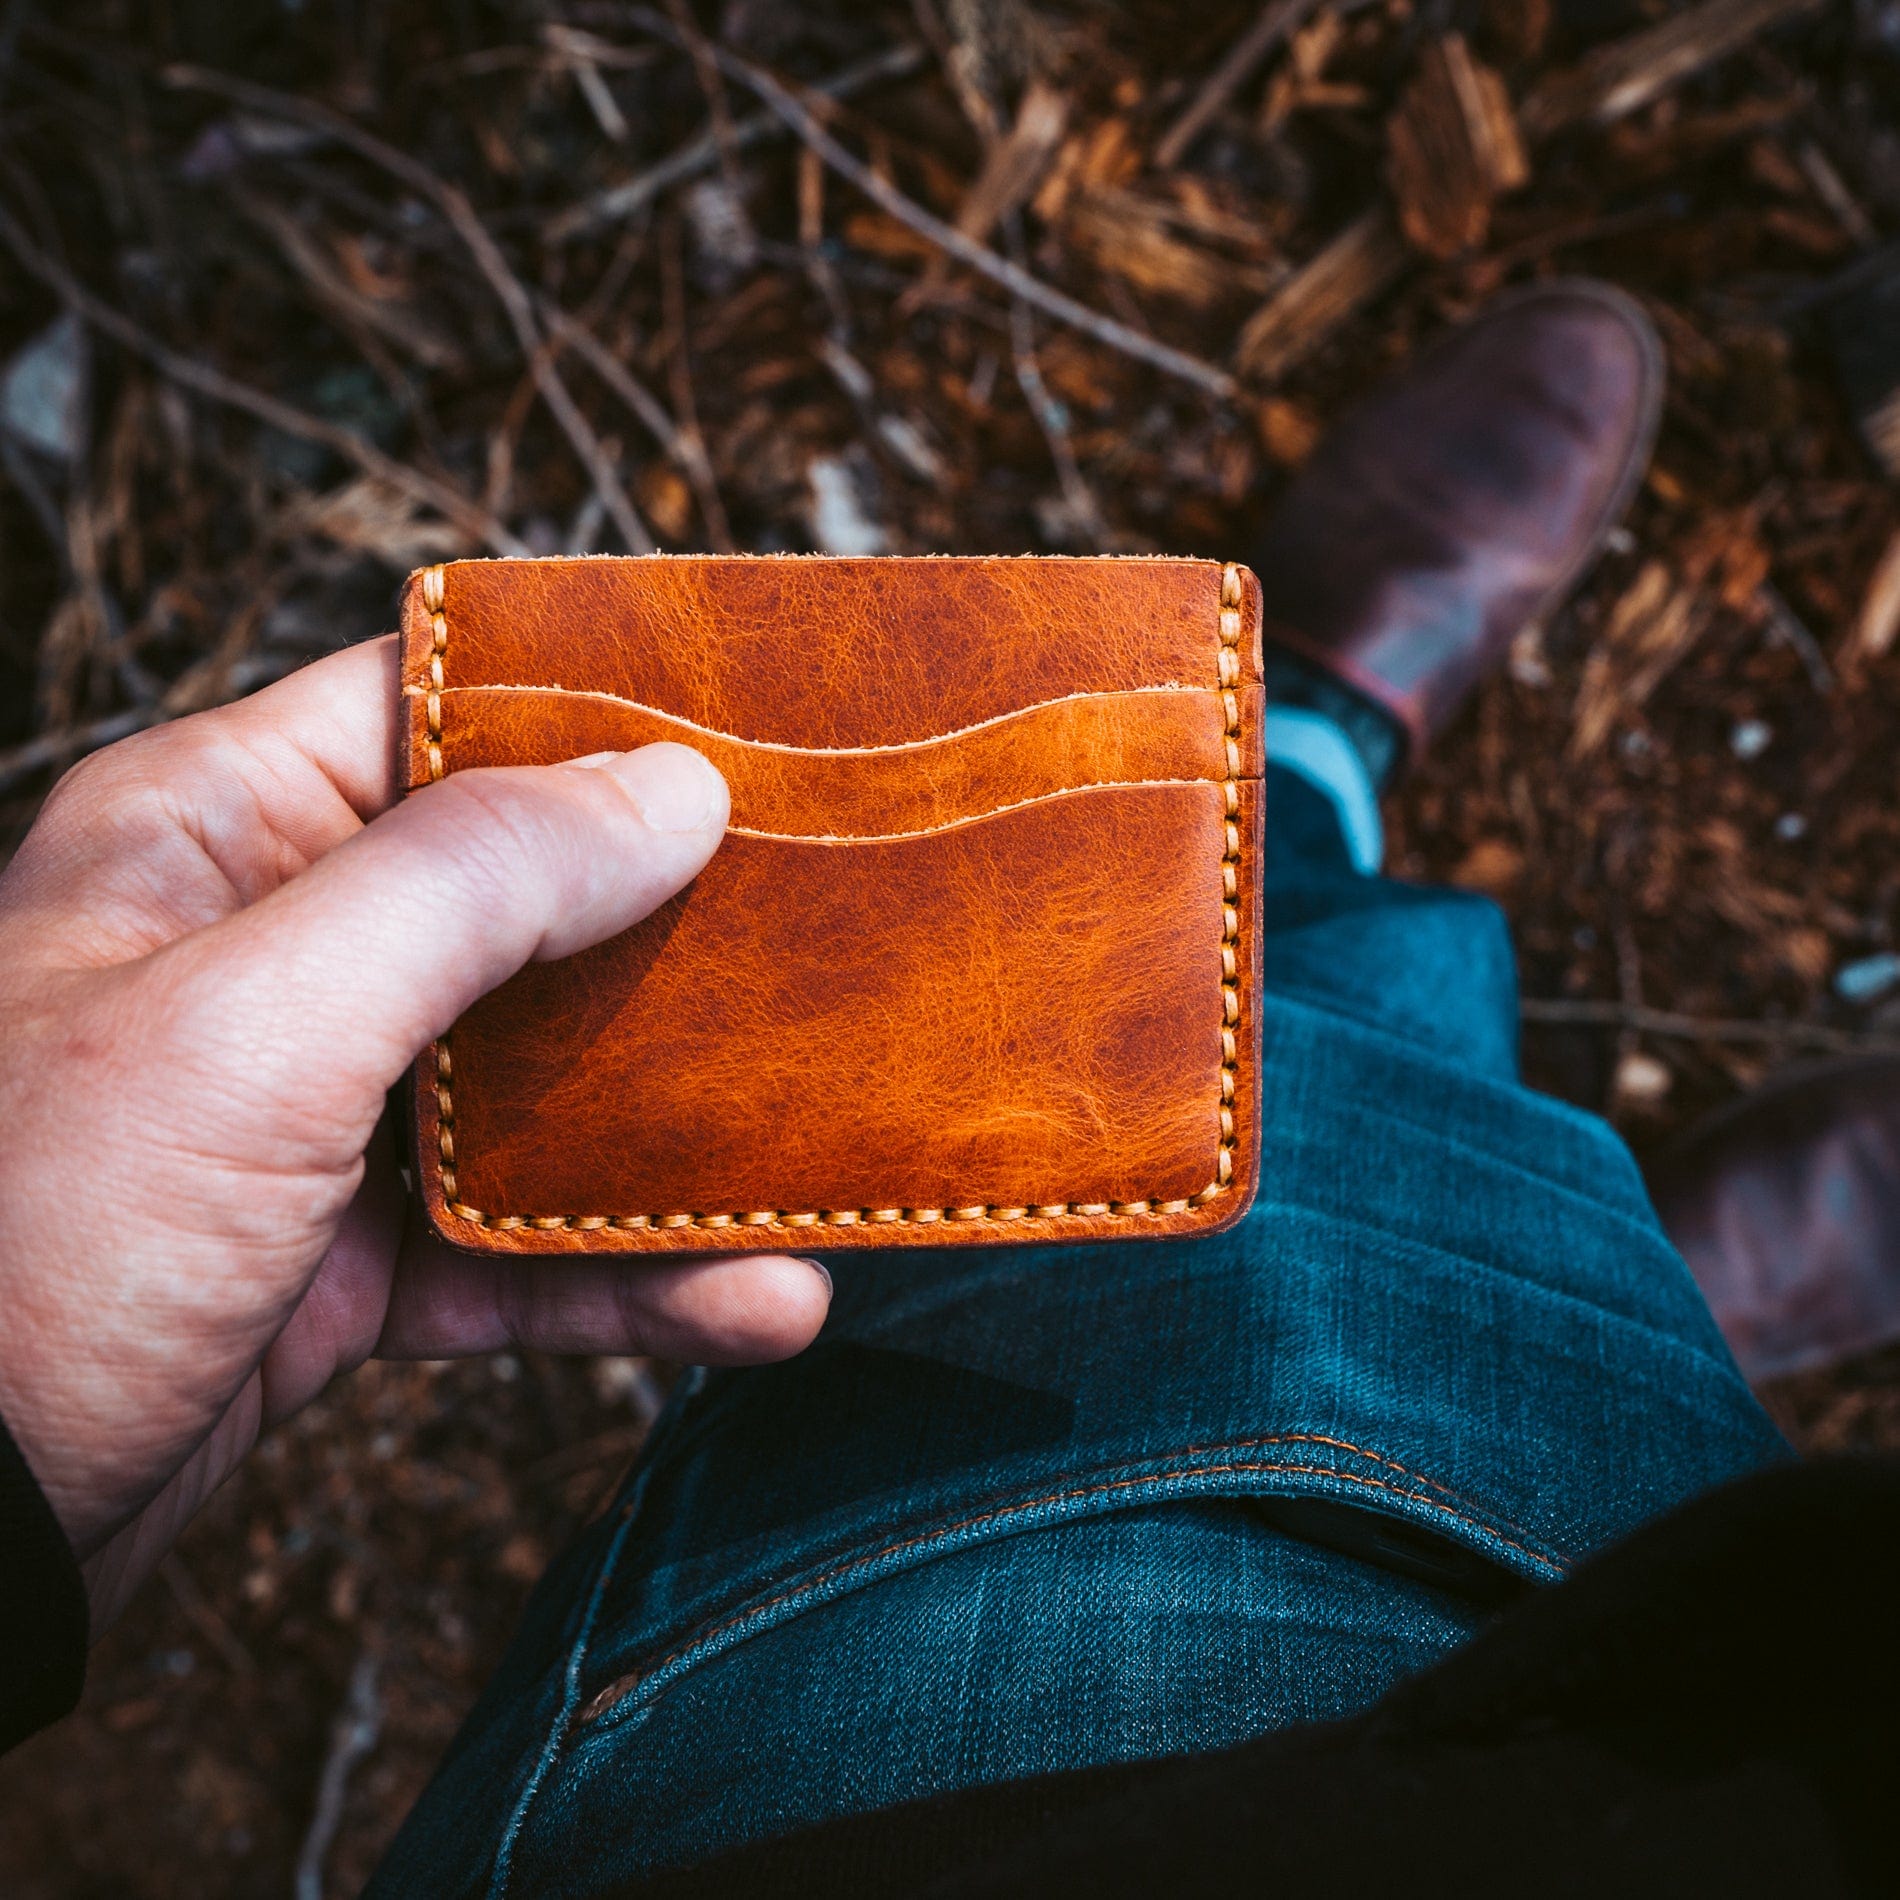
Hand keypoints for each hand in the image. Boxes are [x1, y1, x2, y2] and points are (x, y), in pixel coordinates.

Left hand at [0, 635, 830, 1628]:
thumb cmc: (19, 1242)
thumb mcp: (257, 1021)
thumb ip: (471, 885)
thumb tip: (674, 789)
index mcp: (218, 836)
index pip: (434, 709)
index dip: (592, 706)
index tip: (754, 727)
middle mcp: (275, 957)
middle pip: (523, 901)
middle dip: (676, 927)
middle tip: (834, 924)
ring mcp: (317, 1114)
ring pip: (544, 1086)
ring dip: (684, 1133)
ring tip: (827, 1148)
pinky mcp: (349, 1259)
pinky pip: (526, 1246)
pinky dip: (637, 1279)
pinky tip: (754, 1302)